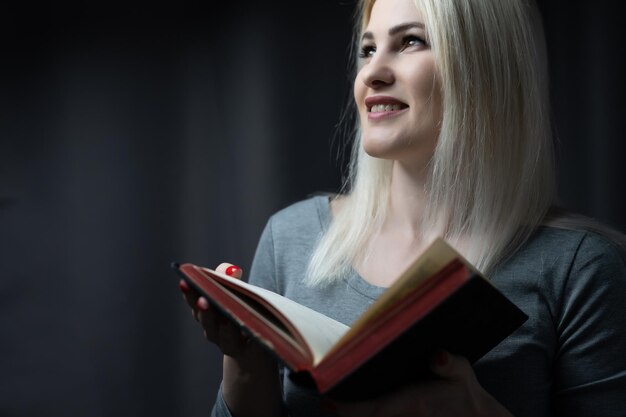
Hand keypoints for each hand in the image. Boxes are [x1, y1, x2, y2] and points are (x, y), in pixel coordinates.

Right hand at [179, 263, 282, 416]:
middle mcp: (215, 332)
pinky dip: (250, 336)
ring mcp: (230, 344)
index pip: (195, 303)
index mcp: (208, 315)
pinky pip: (249, 345)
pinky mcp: (250, 353)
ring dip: (226, 327)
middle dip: (204, 310)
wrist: (260, 347)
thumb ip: (230, 279)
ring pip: (225, 336)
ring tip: (226, 317)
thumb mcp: (237, 293)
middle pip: (207, 321)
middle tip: (202, 300)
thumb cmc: (244, 313)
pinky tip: (250, 327)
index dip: (190, 294)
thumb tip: (232, 270)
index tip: (184, 281)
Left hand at [333, 351, 513, 416]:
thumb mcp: (462, 374)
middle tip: (326, 400)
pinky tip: (353, 409)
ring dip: (354, 416)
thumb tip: (437, 356)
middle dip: (345, 413)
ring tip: (334, 405)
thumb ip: (450, 364)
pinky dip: (366, 415)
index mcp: (415, 403)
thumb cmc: (465, 393)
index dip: (349, 408)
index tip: (327, 400)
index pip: (375, 408)